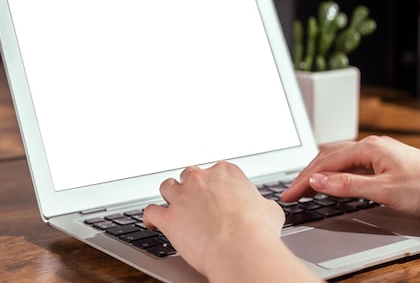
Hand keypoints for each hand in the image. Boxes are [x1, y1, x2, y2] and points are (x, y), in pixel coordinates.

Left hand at [143, 161, 317, 281]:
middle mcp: (201, 179)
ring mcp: (182, 196)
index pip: (215, 171)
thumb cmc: (258, 230)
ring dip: (170, 196)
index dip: (215, 185)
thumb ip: (260, 204)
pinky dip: (150, 217)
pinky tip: (152, 221)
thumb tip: (264, 208)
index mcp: (226, 172)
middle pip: (189, 175)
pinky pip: (150, 211)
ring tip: (173, 205)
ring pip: (167, 187)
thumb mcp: (269, 210)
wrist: (240, 247)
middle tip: (197, 201)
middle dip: (192, 187)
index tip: (216, 194)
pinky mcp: (168, 217)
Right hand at [281, 135, 419, 217]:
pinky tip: (332, 182)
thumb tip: (317, 179)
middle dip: (307, 175)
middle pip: (328, 158)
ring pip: (338, 160)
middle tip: (291, 193)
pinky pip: (350, 165)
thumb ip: (347, 185)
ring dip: (319, 173)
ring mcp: (377, 153)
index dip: (304, 179)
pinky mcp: (383, 163)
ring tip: (305, 188)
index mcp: (368, 148)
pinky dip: (334, 174)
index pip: (325, 163)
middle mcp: (370, 146)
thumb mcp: (384, 190)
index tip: (289, 194)